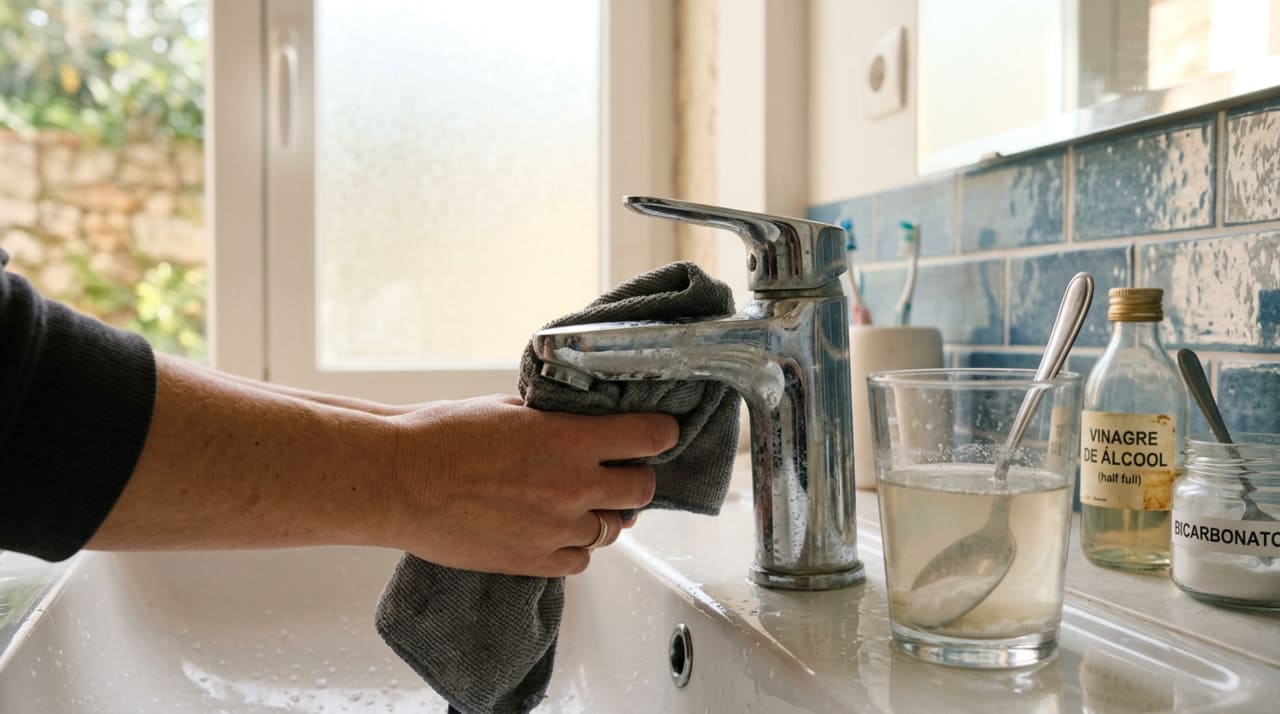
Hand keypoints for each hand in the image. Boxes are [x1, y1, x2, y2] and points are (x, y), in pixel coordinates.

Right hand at [384, 395, 676, 576]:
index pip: (650, 437)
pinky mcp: (534, 561)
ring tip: (577, 502)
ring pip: (613, 529)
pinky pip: (580, 560)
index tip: (660, 433)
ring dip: (604, 514)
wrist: (398, 481)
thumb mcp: (512, 408)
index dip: (660, 434)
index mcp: (571, 440)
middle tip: (620, 471)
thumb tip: (584, 422)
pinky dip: (575, 546)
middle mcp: (574, 487)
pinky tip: (554, 529)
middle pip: (642, 490)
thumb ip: (557, 420)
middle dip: (635, 478)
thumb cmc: (443, 436)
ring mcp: (557, 529)